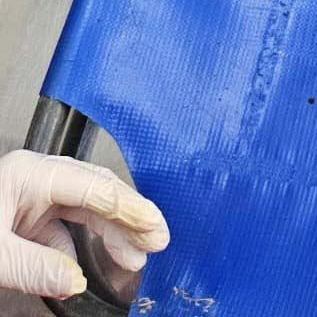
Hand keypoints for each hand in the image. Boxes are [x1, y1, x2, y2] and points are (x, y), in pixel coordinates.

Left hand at [0, 150, 168, 298]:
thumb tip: (76, 281)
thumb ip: (35, 267)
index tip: (154, 227)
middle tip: (156, 241)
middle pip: (97, 195)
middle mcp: (34, 180)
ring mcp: (28, 199)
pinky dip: (74, 253)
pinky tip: (77, 273)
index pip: (95, 187)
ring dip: (109, 236)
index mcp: (31, 174)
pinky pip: (60, 230)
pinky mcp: (21, 219)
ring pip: (83, 211)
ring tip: (132, 259)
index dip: (130, 208)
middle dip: (129, 220)